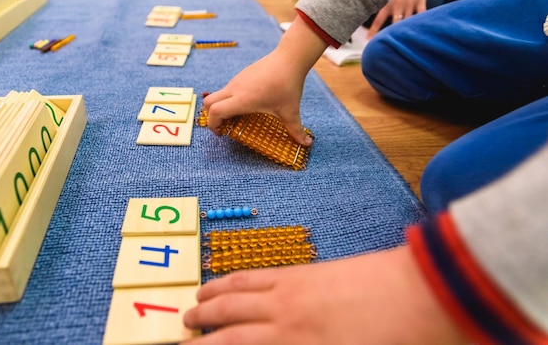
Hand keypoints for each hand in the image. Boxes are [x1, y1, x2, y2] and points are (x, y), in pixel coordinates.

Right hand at [183, 247, 467, 344]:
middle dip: (200, 335)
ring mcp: (291, 292)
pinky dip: (232, 278)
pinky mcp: (303, 271)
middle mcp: (283, 322)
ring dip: (209, 303)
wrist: (427, 294)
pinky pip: (256, 273)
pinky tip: (227, 280)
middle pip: (228, 329)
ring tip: (192, 306)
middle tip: (181, 335)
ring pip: (235, 296)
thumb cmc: (401, 343)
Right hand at [203, 49, 311, 145]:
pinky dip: (228, 100)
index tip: (223, 133)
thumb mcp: (291, 110)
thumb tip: (306, 144)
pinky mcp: (241, 76)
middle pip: (208, 103)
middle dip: (211, 117)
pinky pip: (227, 90)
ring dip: (221, 108)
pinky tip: (247, 104)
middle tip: (225, 127)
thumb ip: (296, 130)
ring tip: (238, 118)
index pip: (215, 112)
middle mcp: (235, 89)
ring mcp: (236, 81)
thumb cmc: (288, 84)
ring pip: (217, 95)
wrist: (289, 58)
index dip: (213, 125)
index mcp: (243, 100)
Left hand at [366, 0, 429, 38]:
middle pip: (394, 24)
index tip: (369, 39)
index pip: (378, 19)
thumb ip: (383, 0)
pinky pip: (422, 14)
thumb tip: (370, 6)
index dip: (373, 30)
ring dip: (407, 31)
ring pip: (408, 21)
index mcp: (388, 2)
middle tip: (389, 44)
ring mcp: (409, 2)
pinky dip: (422, 22)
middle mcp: (397, 4)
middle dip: (392, 34)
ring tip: (406, 42)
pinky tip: (422, 30)